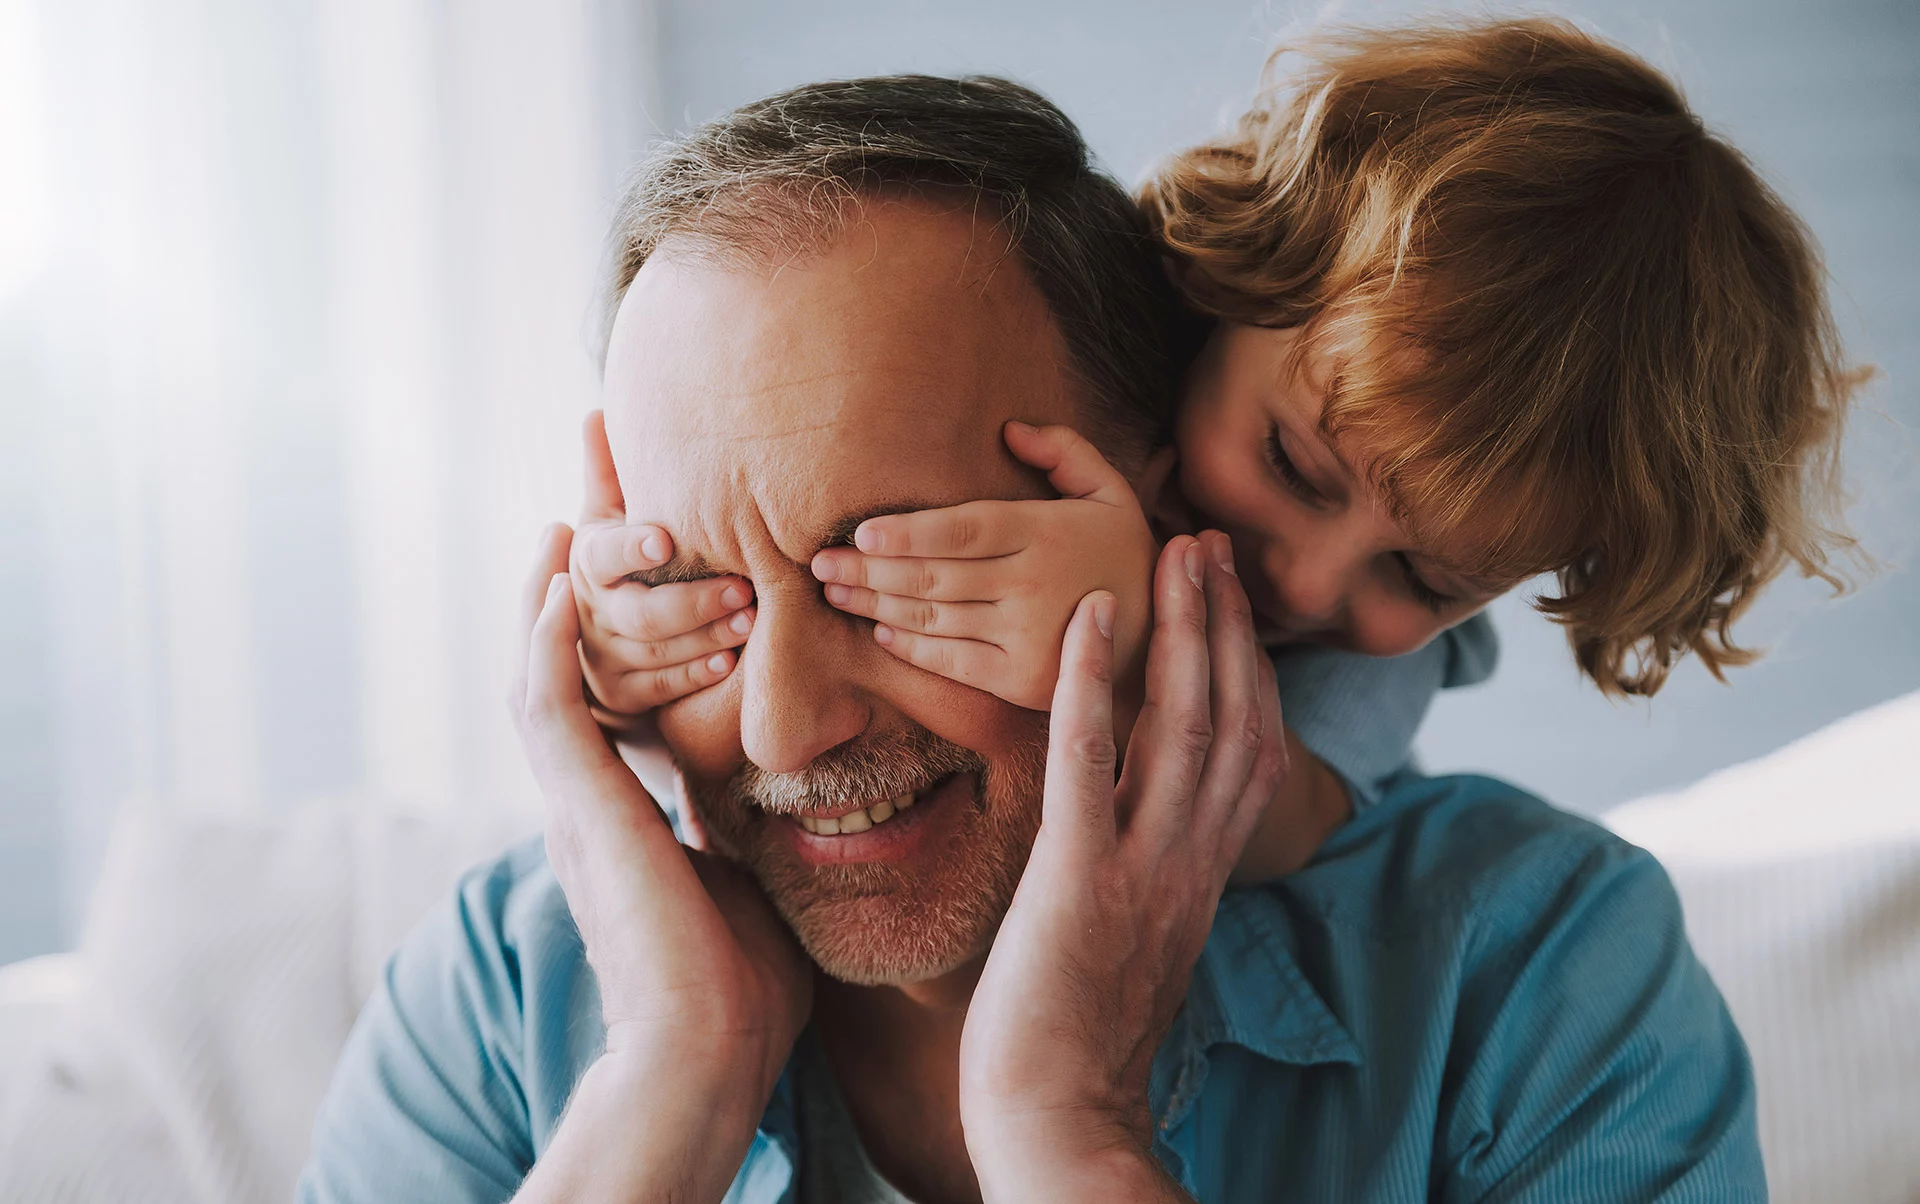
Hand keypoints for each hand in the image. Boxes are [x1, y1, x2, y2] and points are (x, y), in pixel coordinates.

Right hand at [510, 524, 808, 1146]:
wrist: (712, 1046)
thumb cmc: (744, 981)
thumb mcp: (749, 868)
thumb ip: (742, 818)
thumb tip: (784, 789)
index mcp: (627, 801)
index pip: (615, 676)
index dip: (618, 607)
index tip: (644, 534)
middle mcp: (590, 788)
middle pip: (566, 650)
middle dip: (580, 565)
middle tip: (590, 478)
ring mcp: (576, 797)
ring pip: (542, 662)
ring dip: (557, 582)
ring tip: (568, 501)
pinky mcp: (580, 806)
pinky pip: (544, 699)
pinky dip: (543, 635)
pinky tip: (554, 575)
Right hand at [569, 411, 755, 726]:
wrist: (598, 634)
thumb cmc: (622, 560)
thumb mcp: (608, 517)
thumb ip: (608, 472)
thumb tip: (596, 411)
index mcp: (586, 560)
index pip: (606, 554)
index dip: (633, 548)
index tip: (666, 540)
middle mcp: (588, 611)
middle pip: (638, 613)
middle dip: (692, 602)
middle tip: (745, 587)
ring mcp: (602, 657)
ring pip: (655, 652)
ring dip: (706, 637)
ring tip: (753, 620)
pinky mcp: (621, 694)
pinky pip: (660, 688)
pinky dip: (695, 674)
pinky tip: (731, 662)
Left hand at [810, 421, 1155, 711]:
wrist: (1163, 640)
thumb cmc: (1125, 556)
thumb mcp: (1112, 492)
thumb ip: (1065, 452)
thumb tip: (1007, 429)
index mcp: (1047, 534)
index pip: (964, 531)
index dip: (908, 532)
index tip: (861, 531)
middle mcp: (1033, 586)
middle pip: (935, 576)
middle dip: (869, 569)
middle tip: (818, 561)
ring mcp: (1027, 637)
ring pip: (934, 618)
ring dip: (876, 605)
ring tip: (834, 591)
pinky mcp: (1021, 681)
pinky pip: (952, 662)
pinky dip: (911, 647)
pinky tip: (880, 630)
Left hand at [959, 531, 1286, 1201]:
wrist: (1057, 1122)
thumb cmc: (1078, 1036)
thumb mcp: (1136, 938)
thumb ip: (1150, 871)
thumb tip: (1133, 816)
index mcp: (1201, 876)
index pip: (1249, 752)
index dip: (1247, 668)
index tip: (1231, 602)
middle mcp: (1190, 865)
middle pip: (1233, 722)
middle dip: (1227, 626)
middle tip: (1211, 544)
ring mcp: (1141, 872)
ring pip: (1183, 728)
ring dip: (1182, 631)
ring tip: (1174, 554)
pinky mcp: (1078, 884)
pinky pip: (1089, 766)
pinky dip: (1089, 685)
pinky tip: (1084, 616)